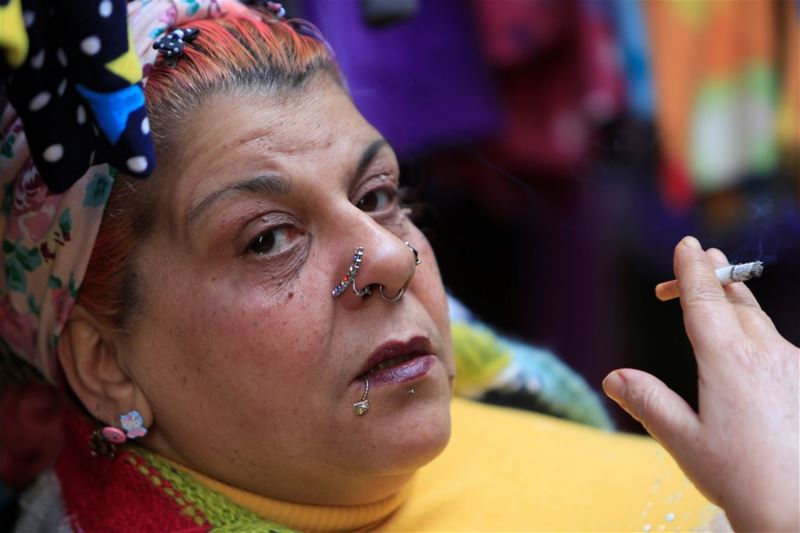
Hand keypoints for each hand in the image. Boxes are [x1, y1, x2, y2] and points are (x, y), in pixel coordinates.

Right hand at [602, 236, 798, 531]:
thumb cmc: (744, 480)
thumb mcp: (684, 442)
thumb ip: (648, 403)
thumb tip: (614, 377)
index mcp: (728, 361)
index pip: (705, 299)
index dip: (692, 269)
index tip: (687, 244)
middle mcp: (766, 354)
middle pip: (735, 299)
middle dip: (711, 277)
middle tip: (694, 262)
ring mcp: (793, 365)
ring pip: (760, 321)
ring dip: (736, 304)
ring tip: (720, 297)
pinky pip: (778, 346)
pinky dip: (756, 336)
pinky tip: (749, 354)